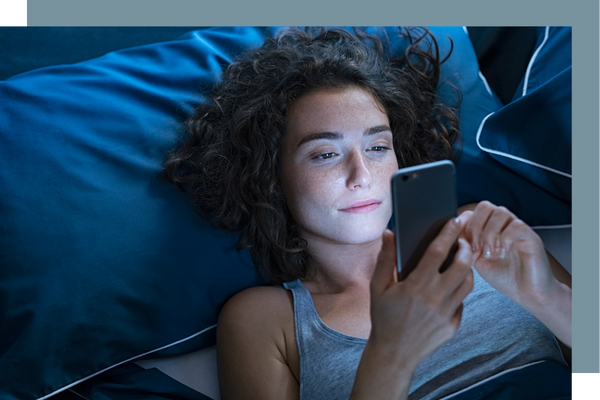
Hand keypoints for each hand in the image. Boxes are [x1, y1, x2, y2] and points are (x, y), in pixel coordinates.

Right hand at [368, 217, 473, 368]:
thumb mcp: (377, 287)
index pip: (438, 252)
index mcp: (416, 285)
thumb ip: (385, 258)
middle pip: (462, 265)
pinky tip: (450, 286)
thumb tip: (389, 233)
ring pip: (467, 282)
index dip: (448, 234)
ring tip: (459, 260)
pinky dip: (459, 290)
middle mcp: (435, 298)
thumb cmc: (383, 318)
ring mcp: (447, 313)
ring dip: (466, 267)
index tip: (454, 221)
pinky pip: (462, 301)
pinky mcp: (453, 325)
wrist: (394, 354)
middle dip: (465, 248)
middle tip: (461, 241)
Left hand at [459, 201, 557, 306]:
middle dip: (475, 225)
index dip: (464, 225)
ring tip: (488, 253)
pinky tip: (502, 254)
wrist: (528, 294)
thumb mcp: (477, 262)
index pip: (472, 212)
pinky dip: (505, 239)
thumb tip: (453, 236)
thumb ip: (466, 247)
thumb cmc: (504, 277)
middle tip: (474, 247)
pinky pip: (517, 225)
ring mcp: (517, 229)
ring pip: (500, 212)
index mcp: (488, 228)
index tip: (461, 243)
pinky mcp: (531, 237)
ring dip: (489, 232)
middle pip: (485, 206)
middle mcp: (503, 225)